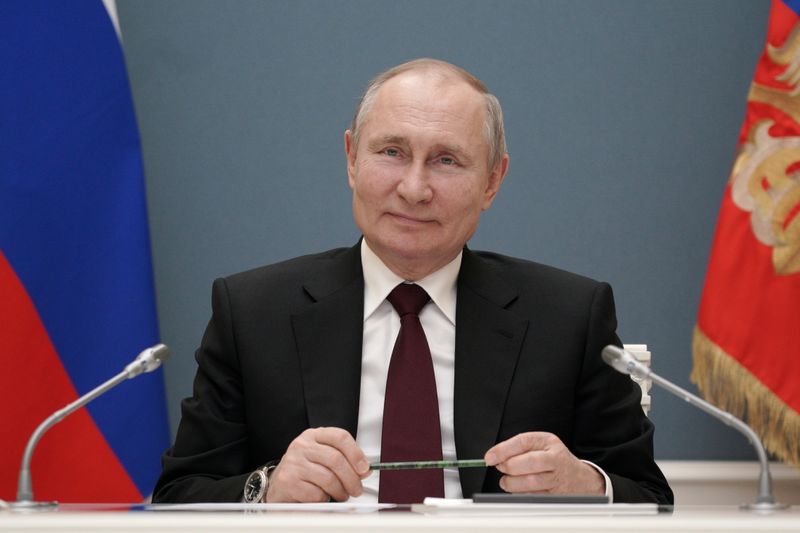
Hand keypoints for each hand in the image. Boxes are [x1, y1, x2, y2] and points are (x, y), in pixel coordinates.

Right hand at [266, 427, 370, 501]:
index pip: (340, 437)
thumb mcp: (323, 458)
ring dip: (340, 491)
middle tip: (357, 489)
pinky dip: (324, 499)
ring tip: (341, 495)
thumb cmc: (305, 470)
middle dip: (352, 478)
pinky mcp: (288, 481)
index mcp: (314, 435)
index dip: (356, 453)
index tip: (364, 468)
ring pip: (328, 479)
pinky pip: (316, 493)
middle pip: (336, 459)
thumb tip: (365, 470)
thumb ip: (345, 460)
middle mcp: (302, 445)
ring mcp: (294, 462)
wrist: (279, 484)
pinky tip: (322, 497)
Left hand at [484, 432, 604, 494]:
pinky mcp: (556, 495)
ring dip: (512, 483)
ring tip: (506, 481)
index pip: (523, 442)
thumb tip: (495, 456)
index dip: (503, 450)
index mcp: (548, 441)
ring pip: (531, 482)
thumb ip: (518, 448)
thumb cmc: (555, 460)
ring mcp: (557, 478)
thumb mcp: (541, 446)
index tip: (490, 457)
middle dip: (509, 467)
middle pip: (528, 462)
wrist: (582, 479)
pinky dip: (521, 494)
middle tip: (501, 469)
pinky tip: (519, 489)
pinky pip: (534, 495)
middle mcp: (555, 458)